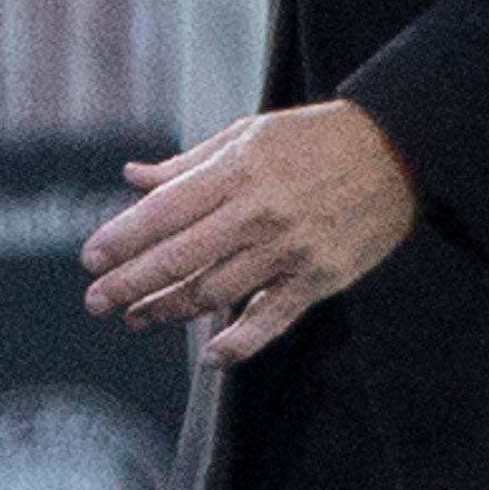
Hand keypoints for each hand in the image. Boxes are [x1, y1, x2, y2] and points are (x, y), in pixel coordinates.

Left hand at [81, 102, 418, 366]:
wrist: (397, 150)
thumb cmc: (313, 139)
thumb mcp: (247, 134)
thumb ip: (188, 164)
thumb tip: (133, 177)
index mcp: (236, 171)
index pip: (164, 212)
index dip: (122, 239)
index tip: (91, 259)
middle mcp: (258, 213)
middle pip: (179, 258)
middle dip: (130, 283)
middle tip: (96, 302)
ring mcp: (289, 250)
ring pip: (215, 292)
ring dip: (169, 311)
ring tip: (137, 318)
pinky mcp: (319, 279)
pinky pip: (272, 319)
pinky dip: (240, 342)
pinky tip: (211, 355)